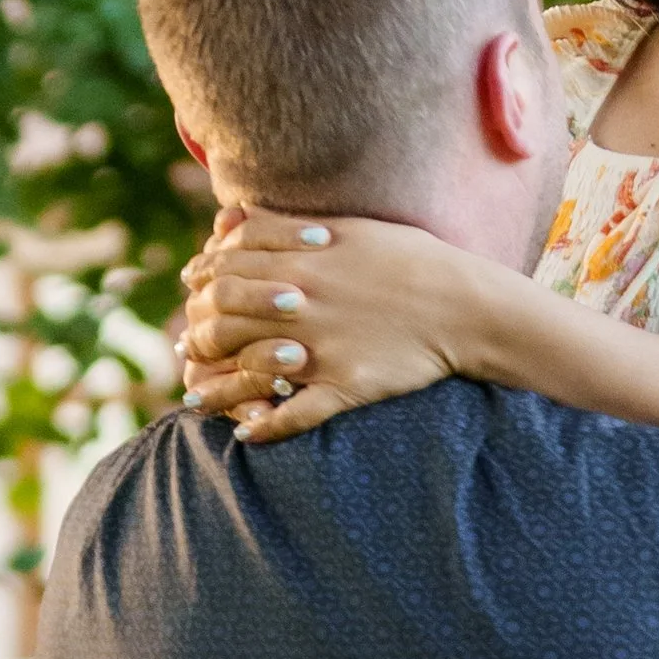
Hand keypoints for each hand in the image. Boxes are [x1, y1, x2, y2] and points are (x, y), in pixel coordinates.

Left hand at [177, 207, 479, 443]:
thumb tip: (233, 221)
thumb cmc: (414, 260)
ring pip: (248, 366)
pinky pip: (297, 415)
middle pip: (225, 315)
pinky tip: (246, 437)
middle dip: (199, 329)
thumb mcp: (349, 228)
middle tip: (189, 343)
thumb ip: (287, 226)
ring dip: (216, 386)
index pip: (227, 267)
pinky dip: (267, 428)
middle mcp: (304, 302)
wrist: (468, 306)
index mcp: (303, 258)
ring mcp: (323, 347)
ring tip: (196, 396)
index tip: (194, 291)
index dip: (202, 279)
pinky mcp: (347, 386)